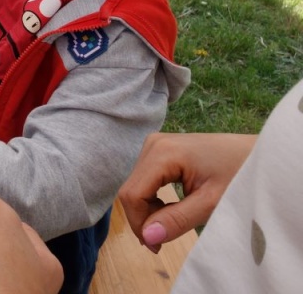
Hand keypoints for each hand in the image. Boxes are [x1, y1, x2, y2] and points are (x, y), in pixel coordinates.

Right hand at [118, 132, 256, 253]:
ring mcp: (155, 144)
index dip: (138, 223)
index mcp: (162, 153)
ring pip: (136, 185)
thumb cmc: (240, 175)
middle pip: (132, 189)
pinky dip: (153, 198)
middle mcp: (152, 144)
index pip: (132, 194)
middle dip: (143, 218)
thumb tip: (147, 236)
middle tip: (164, 240)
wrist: (258, 154)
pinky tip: (170, 207)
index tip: (156, 246)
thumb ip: (177, 219)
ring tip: (170, 224)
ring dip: (148, 209)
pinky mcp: (159, 149)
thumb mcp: (211, 202)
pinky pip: (145, 178)